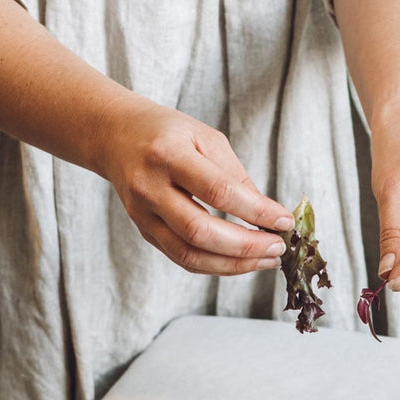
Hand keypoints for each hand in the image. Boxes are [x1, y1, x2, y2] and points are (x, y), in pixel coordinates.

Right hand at [96, 100, 294, 274]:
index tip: (284, 221)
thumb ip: (235, 175)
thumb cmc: (167, 133)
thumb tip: (268, 213)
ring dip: (233, 265)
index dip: (256, 211)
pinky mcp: (144, 232)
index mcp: (168, 154)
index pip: (218, 190)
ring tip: (266, 260)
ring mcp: (142, 215)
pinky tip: (242, 262)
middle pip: (200, 231)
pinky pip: (182, 259)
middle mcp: (149, 187)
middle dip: (246, 246)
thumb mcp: (205, 137)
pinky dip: (216, 266)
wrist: (114, 137)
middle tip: (278, 247)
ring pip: (189, 254)